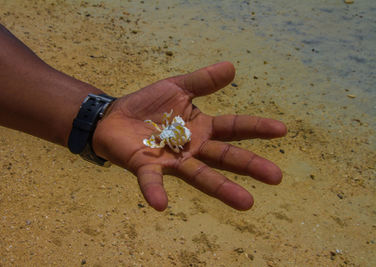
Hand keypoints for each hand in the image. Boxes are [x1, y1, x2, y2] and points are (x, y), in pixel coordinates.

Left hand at [93, 62, 286, 210]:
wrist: (114, 117)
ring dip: (221, 188)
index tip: (281, 130)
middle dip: (249, 165)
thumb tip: (232, 67)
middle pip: (224, 156)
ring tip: (246, 202)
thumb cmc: (147, 105)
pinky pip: (152, 181)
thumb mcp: (177, 87)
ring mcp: (172, 161)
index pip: (233, 127)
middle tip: (276, 176)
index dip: (256, 128)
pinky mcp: (147, 168)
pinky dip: (156, 192)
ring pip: (200, 176)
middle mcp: (192, 148)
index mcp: (201, 127)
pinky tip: (161, 204)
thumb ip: (202, 81)